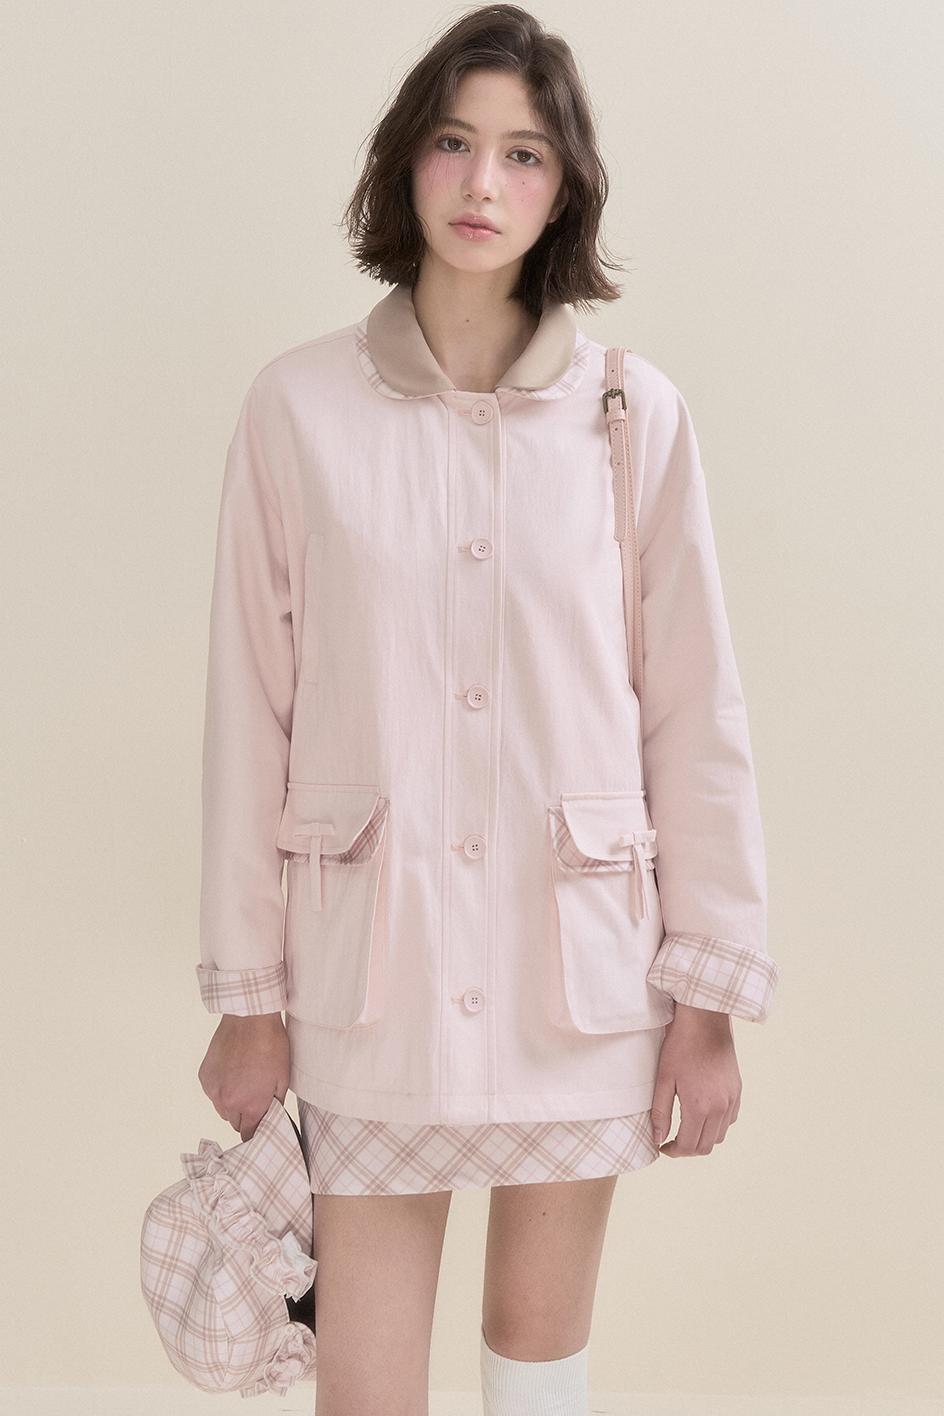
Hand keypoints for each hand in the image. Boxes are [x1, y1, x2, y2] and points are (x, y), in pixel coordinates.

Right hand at [197, 1012, 289, 1140]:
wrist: (249, 1018)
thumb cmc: (271, 1045)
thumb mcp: (283, 1078)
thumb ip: (275, 1105)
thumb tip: (271, 1118)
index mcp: (250, 1105)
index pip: (249, 1134)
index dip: (255, 1131)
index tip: (259, 1126)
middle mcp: (228, 1102)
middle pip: (235, 1122)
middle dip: (244, 1115)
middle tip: (254, 1096)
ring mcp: (213, 1089)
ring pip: (222, 1109)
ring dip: (231, 1102)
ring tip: (243, 1080)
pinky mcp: (204, 1077)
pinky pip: (213, 1092)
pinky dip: (221, 1087)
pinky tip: (231, 1071)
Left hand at [650, 1003, 740, 1156]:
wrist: (705, 1021)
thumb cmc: (680, 1047)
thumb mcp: (663, 1079)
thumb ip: (660, 1113)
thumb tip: (658, 1139)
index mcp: (699, 1106)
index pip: (688, 1146)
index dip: (674, 1152)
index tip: (663, 1147)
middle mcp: (720, 1108)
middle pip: (706, 1146)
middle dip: (687, 1149)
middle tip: (672, 1140)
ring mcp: (732, 1099)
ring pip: (720, 1136)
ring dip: (702, 1138)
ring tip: (686, 1128)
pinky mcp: (737, 1091)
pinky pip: (730, 1120)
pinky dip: (717, 1125)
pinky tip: (703, 1114)